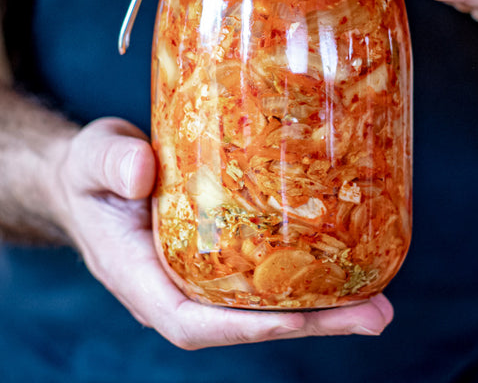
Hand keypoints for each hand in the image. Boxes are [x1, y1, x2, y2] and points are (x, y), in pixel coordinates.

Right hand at [51, 117, 392, 348]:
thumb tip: (141, 171)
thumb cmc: (93, 172)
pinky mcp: (222, 252)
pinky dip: (305, 276)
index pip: (189, 321)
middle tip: (373, 315)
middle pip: (244, 323)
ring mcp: (203, 273)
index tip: (295, 320)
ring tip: (377, 299)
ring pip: (262, 304)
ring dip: (322, 306)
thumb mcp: (91, 157)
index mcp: (139, 276)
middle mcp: (177, 285)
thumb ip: (109, 162)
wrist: (101, 174)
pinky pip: (263, 273)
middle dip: (309, 323)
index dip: (242, 329)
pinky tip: (345, 263)